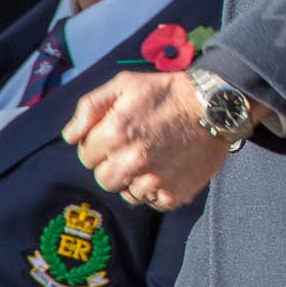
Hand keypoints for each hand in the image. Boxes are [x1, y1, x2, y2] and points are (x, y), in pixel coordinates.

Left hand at [63, 71, 233, 209]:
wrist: (217, 105)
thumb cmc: (168, 92)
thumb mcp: (126, 84)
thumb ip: (90, 107)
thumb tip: (68, 136)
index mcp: (114, 133)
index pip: (86, 155)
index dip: (100, 144)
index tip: (118, 134)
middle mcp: (131, 161)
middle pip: (104, 178)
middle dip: (113, 165)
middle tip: (135, 148)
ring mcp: (153, 181)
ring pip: (127, 193)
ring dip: (135, 179)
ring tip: (153, 158)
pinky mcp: (173, 194)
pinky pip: (152, 202)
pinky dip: (156, 191)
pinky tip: (167, 170)